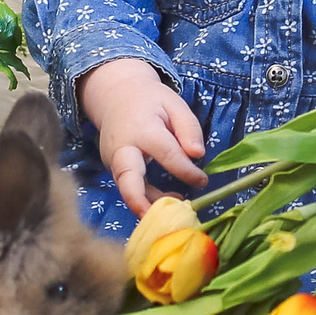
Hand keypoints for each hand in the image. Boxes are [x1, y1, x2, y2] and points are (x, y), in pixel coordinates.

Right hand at [77, 57, 207, 214]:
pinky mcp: (113, 170)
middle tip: (161, 218)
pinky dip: (145, 199)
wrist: (116, 96)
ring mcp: (113, 161)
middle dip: (141, 201)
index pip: (167, 154)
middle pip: (127, 179)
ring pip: (127, 190)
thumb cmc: (151, 101)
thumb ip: (189, 127)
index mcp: (142, 129)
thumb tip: (198, 155)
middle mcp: (123, 149)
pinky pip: (128, 188)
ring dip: (147, 205)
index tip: (203, 180)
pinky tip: (165, 202)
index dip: (187, 171)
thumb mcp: (174, 104)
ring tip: (173, 212)